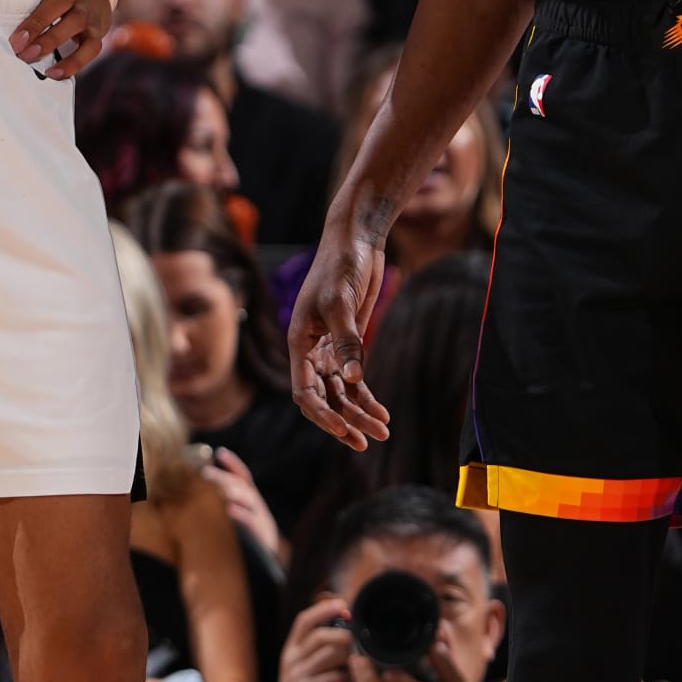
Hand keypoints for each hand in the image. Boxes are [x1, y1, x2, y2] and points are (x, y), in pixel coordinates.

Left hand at [11, 0, 115, 80]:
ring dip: (50, 41)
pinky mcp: (98, 31)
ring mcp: (88, 10)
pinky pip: (90, 49)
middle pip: (60, 0)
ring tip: (27, 57)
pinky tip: (53, 73)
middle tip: (15, 42)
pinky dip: (73, 63)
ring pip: (75, 24)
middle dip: (37, 22)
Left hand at [205, 447, 282, 560]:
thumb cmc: (244, 546)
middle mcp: (258, 508)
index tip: (219, 452)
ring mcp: (262, 522)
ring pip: (249, 499)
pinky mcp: (263, 538)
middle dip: (224, 477)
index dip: (233, 464)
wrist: (265, 572)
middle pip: (242, 486)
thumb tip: (194, 496)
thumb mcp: (235, 524)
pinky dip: (241, 515)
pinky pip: (252, 523)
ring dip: (233, 491)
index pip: (243, 477)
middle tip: (205, 472)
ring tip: (218, 487)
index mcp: (252, 503)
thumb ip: (222, 509)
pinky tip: (229, 510)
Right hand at [265, 596, 357, 681]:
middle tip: (358, 641)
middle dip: (343, 635)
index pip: (304, 620)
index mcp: (291, 650)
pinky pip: (332, 678)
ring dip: (349, 656)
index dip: (323, 609)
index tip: (343, 604)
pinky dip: (347, 678)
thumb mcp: (303, 669)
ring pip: (328, 654)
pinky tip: (354, 681)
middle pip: (319, 635)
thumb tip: (343, 630)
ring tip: (360, 661)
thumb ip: (317, 651)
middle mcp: (291, 659)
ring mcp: (297, 675)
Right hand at [289, 210, 388, 448]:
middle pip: (323, 398)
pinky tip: (382, 413)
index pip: (304, 391)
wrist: (357, 240)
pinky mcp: (349, 342)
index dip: (321, 415)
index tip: (343, 430)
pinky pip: (354, 378)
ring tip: (383, 431)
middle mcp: (311, 350)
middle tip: (368, 441)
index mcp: (299, 342)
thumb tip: (352, 379)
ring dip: (358, 413)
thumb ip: (347, 341)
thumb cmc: (341, 266)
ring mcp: (330, 348)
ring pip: (340, 392)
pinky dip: (366, 396)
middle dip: (344, 421)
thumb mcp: (341, 303)